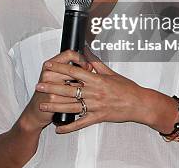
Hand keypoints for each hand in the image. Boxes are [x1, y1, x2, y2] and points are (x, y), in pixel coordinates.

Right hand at [20, 50, 92, 132]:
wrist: (36, 110)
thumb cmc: (46, 92)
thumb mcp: (53, 76)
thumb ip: (66, 67)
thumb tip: (86, 63)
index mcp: (50, 65)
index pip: (69, 54)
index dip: (81, 59)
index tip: (87, 65)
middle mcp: (49, 73)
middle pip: (73, 69)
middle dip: (85, 75)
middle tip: (91, 79)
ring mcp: (50, 86)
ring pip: (75, 84)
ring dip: (84, 88)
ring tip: (88, 90)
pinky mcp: (52, 98)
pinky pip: (72, 97)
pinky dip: (80, 99)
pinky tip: (82, 100)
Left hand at [34, 46, 153, 133]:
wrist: (139, 104)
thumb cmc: (127, 88)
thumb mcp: (111, 73)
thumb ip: (96, 63)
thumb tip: (86, 51)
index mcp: (97, 79)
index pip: (74, 72)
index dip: (59, 68)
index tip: (47, 66)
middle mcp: (94, 92)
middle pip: (68, 89)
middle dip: (52, 88)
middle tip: (38, 86)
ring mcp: (95, 106)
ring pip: (71, 107)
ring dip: (56, 106)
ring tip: (43, 105)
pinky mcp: (98, 117)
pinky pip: (81, 123)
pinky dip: (69, 127)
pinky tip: (58, 128)